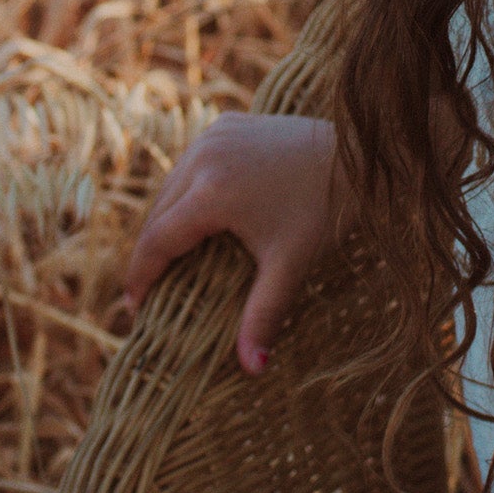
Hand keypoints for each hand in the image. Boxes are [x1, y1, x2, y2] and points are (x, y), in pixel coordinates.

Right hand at [123, 113, 345, 372]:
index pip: (157, 240)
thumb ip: (264, 315)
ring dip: (167, 220)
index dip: (141, 277)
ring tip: (170, 259)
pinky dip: (187, 191)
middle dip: (151, 253)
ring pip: (172, 185)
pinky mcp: (227, 123)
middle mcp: (203, 155)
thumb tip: (251, 369)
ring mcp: (214, 134)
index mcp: (210, 191)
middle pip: (158, 213)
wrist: (357, 154)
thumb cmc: (324, 209)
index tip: (136, 308)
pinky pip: (192, 163)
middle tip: (150, 291)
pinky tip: (196, 217)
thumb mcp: (291, 264)